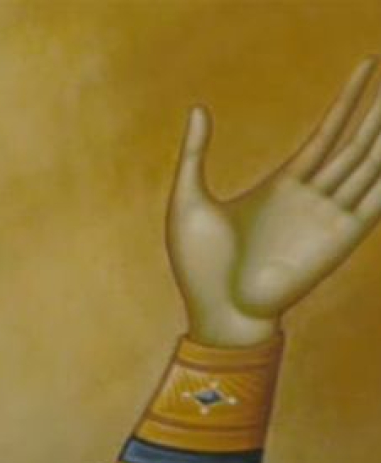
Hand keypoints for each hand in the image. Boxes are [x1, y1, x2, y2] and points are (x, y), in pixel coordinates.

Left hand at [168, 58, 380, 346]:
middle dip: (379, 111)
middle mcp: (312, 197)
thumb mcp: (187, 200)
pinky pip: (377, 199)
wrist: (215, 310)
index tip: (368, 66)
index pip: (326, 132)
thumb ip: (195, 154)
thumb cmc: (197, 266)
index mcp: (281, 185)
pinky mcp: (340, 238)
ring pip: (372, 164)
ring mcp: (329, 217)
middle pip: (357, 143)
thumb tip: (200, 109)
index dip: (348, 99)